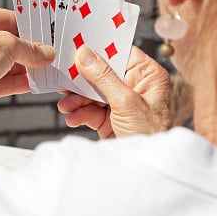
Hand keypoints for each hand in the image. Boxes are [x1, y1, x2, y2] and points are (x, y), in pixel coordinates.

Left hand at [0, 7, 54, 141]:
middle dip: (23, 49)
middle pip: (0, 41)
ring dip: (22, 67)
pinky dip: (14, 82)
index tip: (41, 32)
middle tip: (46, 53)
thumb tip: (46, 53)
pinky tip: (32, 84)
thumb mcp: (8, 46)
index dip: (22, 24)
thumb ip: (29, 48)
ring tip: (44, 69)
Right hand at [57, 45, 171, 138]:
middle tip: (64, 79)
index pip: (120, 53)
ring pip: (92, 92)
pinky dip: (79, 113)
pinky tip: (72, 117)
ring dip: (77, 99)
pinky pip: (90, 110)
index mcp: (147, 76)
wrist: (147, 169)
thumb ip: (104, 77)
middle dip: (81, 80)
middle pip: (101, 73)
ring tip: (66, 105)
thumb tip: (85, 54)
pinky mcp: (110, 119)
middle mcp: (135, 86)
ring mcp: (121, 103)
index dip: (99, 49)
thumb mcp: (127, 102)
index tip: (77, 46)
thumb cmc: (152, 135)